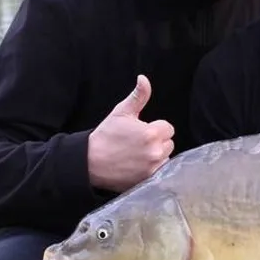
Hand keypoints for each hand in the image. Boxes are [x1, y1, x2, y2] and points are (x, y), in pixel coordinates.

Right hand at [87, 74, 175, 191]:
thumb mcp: (121, 113)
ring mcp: (152, 168)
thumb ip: (138, 96)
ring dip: (156, 155)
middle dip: (157, 142)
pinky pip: (160, 171)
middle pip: (169, 143)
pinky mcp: (148, 180)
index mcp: (151, 133)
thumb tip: (144, 79)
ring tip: (137, 154)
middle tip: (138, 143)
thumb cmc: (105, 136)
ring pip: (165, 157)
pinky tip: (138, 164)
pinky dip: (152, 168)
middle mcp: (155, 152)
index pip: (168, 128)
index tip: (141, 131)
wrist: (90, 162)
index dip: (155, 128)